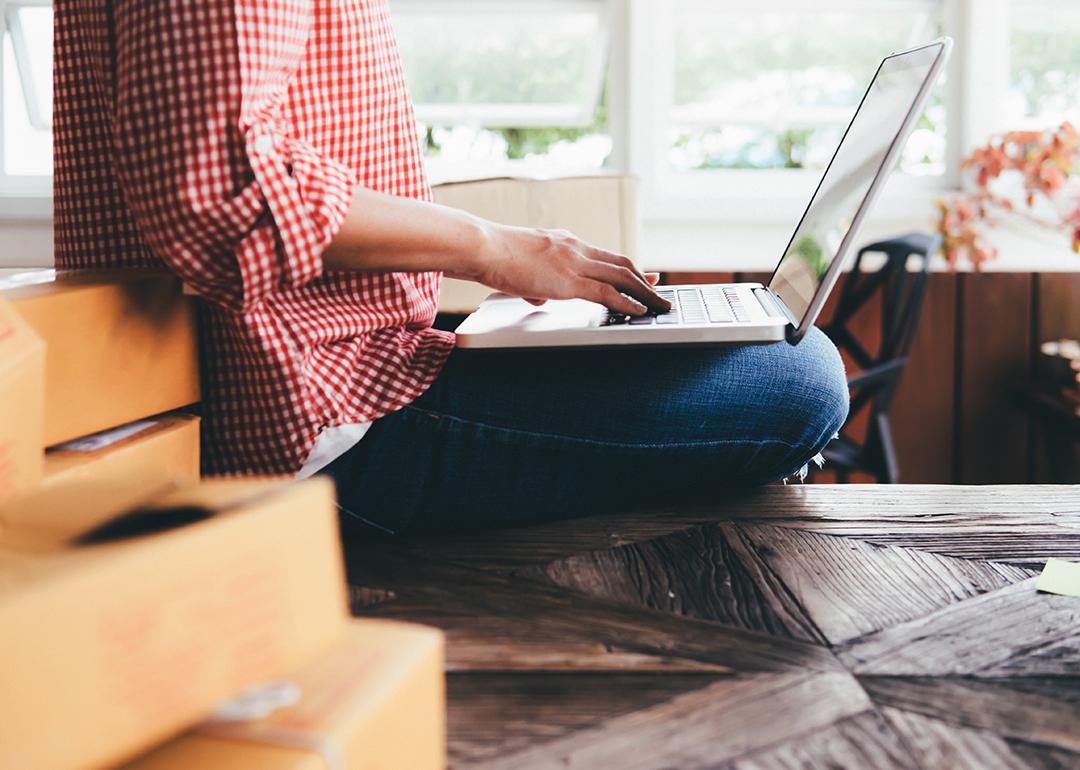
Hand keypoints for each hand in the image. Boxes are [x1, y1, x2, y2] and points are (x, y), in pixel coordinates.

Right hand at [470, 225, 670, 315]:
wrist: (482, 247)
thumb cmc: (492, 257)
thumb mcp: (520, 269)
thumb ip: (535, 283)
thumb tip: (539, 298)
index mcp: (564, 242)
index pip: (604, 255)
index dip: (626, 266)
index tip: (643, 273)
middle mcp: (575, 248)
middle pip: (620, 263)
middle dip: (643, 278)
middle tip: (659, 289)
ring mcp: (574, 262)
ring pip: (621, 276)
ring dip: (643, 292)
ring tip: (658, 305)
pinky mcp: (568, 281)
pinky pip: (606, 292)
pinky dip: (626, 302)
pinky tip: (638, 310)